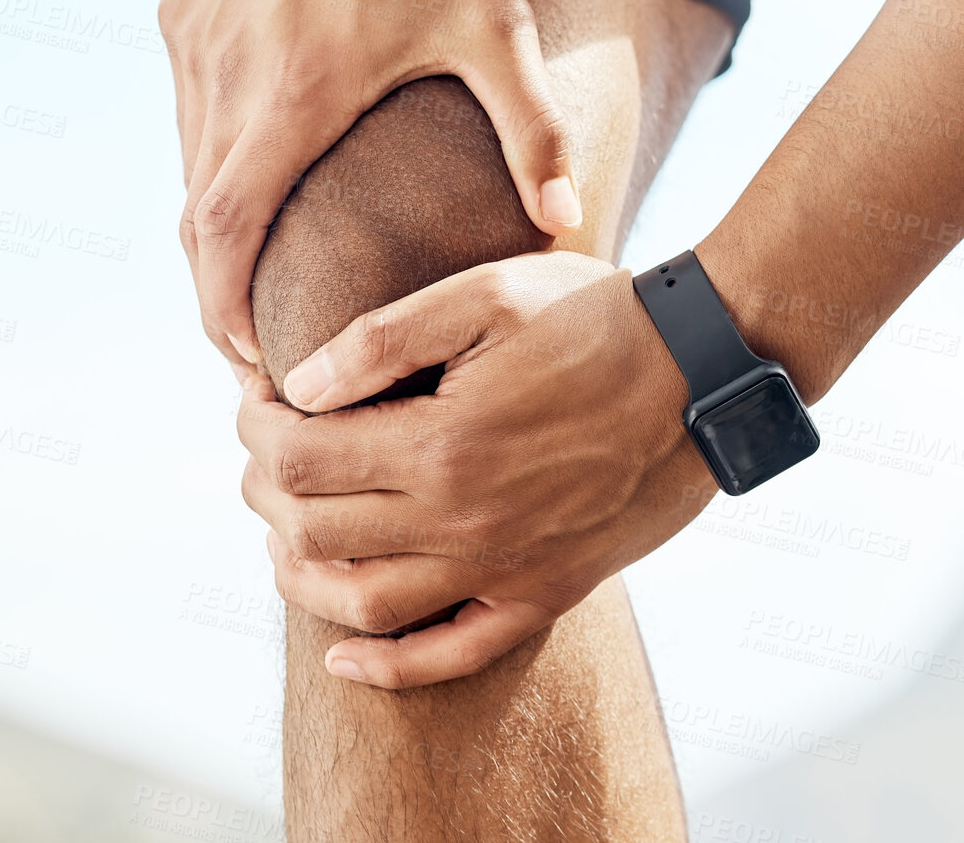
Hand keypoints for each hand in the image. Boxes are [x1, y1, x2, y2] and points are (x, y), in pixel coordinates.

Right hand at [160, 0, 581, 368]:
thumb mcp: (493, 28)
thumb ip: (531, 130)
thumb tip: (566, 220)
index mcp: (294, 100)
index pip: (228, 236)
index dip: (226, 312)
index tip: (251, 363)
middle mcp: (227, 82)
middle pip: (196, 218)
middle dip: (218, 293)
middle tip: (258, 346)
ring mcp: (196, 46)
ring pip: (186, 165)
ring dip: (213, 230)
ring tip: (257, 279)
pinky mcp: (185, 13)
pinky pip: (187, 110)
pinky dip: (210, 163)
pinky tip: (258, 177)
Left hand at [236, 252, 711, 687]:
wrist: (709, 371)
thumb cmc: (602, 318)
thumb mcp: (490, 294)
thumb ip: (385, 337)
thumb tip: (298, 387)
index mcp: (443, 442)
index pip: (297, 458)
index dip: (254, 427)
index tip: (259, 397)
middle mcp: (466, 520)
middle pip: (314, 530)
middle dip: (266, 487)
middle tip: (269, 448)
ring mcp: (508, 566)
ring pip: (364, 603)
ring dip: (300, 575)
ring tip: (285, 533)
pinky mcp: (549, 591)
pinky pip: (454, 654)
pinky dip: (389, 668)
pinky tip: (344, 655)